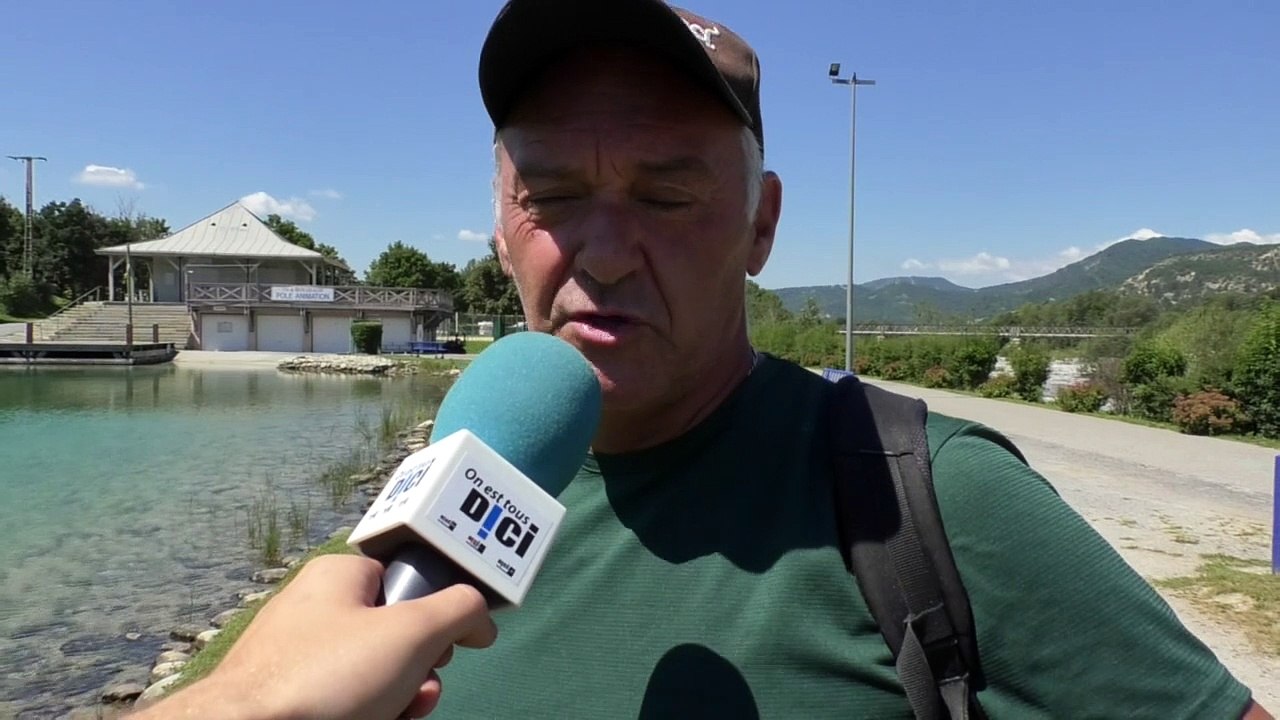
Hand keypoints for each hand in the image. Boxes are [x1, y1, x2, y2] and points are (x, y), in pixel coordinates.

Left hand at [132, 554, 497, 719]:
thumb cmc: (329, 674)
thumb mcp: (413, 632)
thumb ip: (461, 611)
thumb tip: (481, 620)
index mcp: (340, 576)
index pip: (407, 579)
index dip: (436, 612)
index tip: (446, 644)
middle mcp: (316, 610)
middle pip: (395, 635)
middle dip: (421, 668)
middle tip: (421, 685)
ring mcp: (299, 658)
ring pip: (374, 675)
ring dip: (401, 698)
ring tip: (398, 715)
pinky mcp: (291, 698)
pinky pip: (346, 700)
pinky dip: (369, 714)